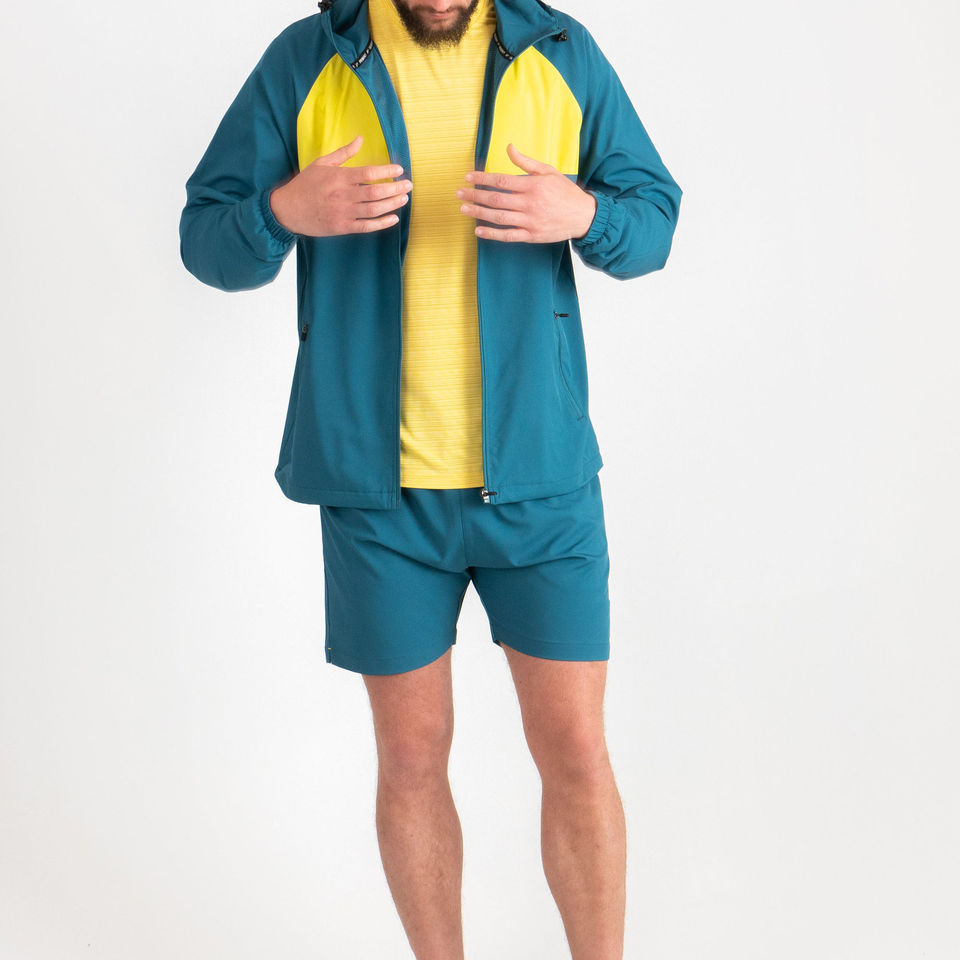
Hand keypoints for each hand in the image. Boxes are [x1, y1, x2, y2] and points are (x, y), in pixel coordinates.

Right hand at [269, 135, 411, 236]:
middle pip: (376, 192)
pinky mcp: (342, 227)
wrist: (288, 210)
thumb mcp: (321, 163)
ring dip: (392, 204)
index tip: (399, 169)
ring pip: (374, 209)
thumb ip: (343, 153)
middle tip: (409, 185)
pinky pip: (366, 226)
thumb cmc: (305, 185)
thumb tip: (360, 139)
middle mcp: (343, 195)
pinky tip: (393, 218)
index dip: (386, 171)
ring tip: (404, 198)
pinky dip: (382, 223)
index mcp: (339, 177)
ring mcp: (343, 213)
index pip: (369, 173)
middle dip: (395, 188)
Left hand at [456, 142, 596, 242]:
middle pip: (496, 199)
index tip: (468, 177)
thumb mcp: (548, 171)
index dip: (482, 178)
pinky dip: (492, 234)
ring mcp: (530, 221)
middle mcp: (529, 203)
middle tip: (459, 194)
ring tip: (464, 210)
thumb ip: (526, 162)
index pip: (501, 181)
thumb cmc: (564, 191)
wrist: (583, 216)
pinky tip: (479, 231)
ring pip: (499, 217)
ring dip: (479, 214)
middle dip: (475, 196)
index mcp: (532, 185)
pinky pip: (508, 236)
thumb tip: (508, 147)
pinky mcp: (532, 236)